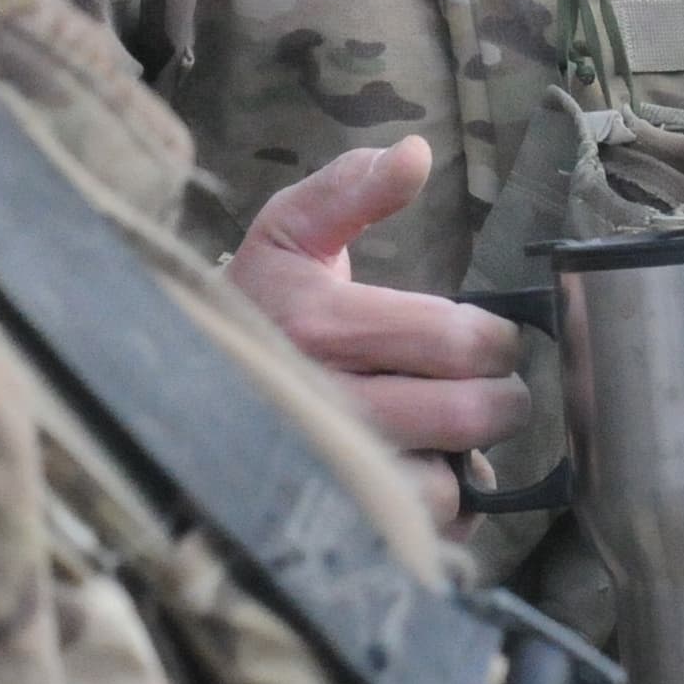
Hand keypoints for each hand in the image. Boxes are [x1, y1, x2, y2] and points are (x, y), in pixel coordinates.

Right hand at [229, 137, 528, 531]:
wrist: (183, 381)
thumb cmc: (262, 302)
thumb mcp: (292, 230)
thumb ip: (352, 187)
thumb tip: (413, 154)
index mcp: (318, 325)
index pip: (456, 340)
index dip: (495, 337)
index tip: (489, 335)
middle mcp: (321, 404)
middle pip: (465, 413)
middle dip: (500, 396)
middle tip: (492, 386)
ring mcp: (325, 472)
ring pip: (446, 484)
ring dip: (466, 458)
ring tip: (452, 431)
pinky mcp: (332, 521)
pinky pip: (422, 530)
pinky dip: (445, 507)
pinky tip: (428, 471)